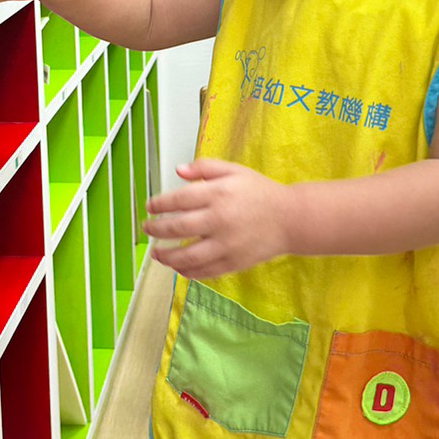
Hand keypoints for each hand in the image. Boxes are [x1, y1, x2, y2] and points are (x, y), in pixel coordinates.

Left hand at [143, 159, 289, 277]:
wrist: (291, 219)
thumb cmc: (260, 192)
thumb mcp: (234, 171)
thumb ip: (205, 168)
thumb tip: (177, 170)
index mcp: (219, 194)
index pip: (178, 200)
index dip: (159, 205)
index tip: (149, 207)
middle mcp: (219, 220)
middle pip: (177, 228)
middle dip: (156, 230)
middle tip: (147, 229)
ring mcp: (226, 244)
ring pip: (186, 256)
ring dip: (166, 257)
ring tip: (156, 253)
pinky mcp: (233, 263)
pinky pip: (203, 271)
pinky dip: (187, 271)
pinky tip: (178, 267)